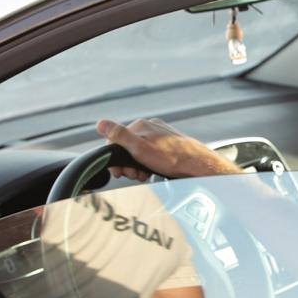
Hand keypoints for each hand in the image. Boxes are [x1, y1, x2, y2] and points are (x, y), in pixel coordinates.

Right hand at [95, 118, 241, 179]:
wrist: (197, 165)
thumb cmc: (171, 158)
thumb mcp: (139, 148)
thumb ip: (119, 136)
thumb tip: (100, 123)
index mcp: (141, 126)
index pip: (116, 140)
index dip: (115, 158)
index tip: (119, 172)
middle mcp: (150, 127)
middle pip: (128, 147)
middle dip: (128, 164)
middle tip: (136, 174)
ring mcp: (160, 135)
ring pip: (139, 152)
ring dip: (138, 166)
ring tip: (145, 174)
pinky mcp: (168, 144)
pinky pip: (151, 154)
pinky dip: (149, 164)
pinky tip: (154, 171)